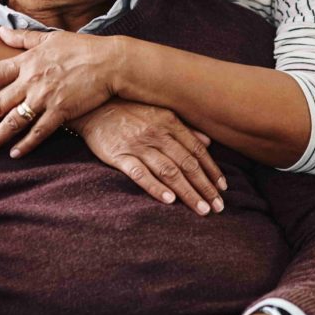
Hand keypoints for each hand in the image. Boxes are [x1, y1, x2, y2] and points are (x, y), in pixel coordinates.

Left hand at [0, 28, 124, 158]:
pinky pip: (40, 132)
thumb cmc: (82, 48)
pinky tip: (14, 154)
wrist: (110, 62)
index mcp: (27, 61)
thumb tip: (0, 31)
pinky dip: (26, 144)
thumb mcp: (50, 38)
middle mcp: (32, 81)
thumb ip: (23, 38)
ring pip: (14, 122)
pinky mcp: (62, 111)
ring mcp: (46, 98)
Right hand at [74, 100, 227, 215]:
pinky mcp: (119, 155)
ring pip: (169, 171)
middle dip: (205, 187)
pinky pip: (140, 173)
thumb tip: (208, 142)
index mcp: (170, 123)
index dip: (212, 170)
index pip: (197, 151)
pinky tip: (169, 200)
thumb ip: (184, 128)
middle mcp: (158, 134)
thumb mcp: (159, 112)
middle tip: (218, 207)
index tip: (223, 188)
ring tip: (202, 209)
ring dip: (188, 192)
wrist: (91, 105)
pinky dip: (155, 187)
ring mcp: (138, 145)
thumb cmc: (129, 110)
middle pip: (187, 164)